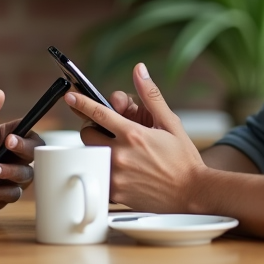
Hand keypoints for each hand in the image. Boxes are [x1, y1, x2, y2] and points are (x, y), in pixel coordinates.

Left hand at [0, 89, 42, 213]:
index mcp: (10, 138)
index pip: (30, 135)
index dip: (26, 137)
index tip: (10, 139)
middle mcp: (15, 158)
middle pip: (34, 155)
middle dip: (22, 153)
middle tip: (5, 149)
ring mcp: (12, 177)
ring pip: (25, 176)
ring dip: (8, 173)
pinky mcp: (5, 195)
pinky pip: (9, 195)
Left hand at [66, 63, 203, 212]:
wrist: (193, 193)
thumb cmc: (184, 159)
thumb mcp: (170, 122)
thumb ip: (150, 95)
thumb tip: (139, 71)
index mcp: (133, 134)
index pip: (98, 113)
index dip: (81, 102)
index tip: (70, 97)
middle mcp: (121, 154)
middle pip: (87, 134)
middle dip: (94, 129)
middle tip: (108, 132)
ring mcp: (116, 175)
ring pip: (90, 155)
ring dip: (97, 149)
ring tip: (116, 151)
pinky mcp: (115, 193)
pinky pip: (97, 175)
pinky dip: (102, 170)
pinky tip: (119, 170)